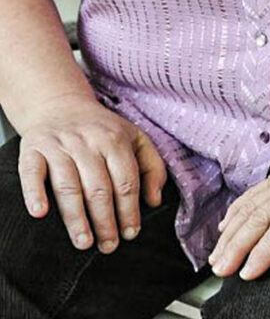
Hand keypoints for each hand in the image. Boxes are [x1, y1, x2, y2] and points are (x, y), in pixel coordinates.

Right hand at [17, 94, 166, 253]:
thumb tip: (155, 200)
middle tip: (108, 246)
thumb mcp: (135, 138)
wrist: (61, 104)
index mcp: (115, 140)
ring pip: (69, 186)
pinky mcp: (33, 150)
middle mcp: (88, 143)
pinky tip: (40, 213)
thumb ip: (152, 166)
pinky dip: (34, 193)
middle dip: (105, 221)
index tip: (131, 233)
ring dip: (76, 218)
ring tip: (84, 242)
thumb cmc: (102, 129)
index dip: (130, 210)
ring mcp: (59, 146)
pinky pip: (32, 173)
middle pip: (99, 188)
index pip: (126, 181)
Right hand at [208, 111, 269, 283]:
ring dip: (232, 229)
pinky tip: (228, 223)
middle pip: (260, 216)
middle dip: (236, 245)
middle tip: (221, 270)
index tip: (248, 273)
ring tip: (217, 254)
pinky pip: (259, 189)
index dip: (262, 253)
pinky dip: (239, 207)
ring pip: (254, 202)